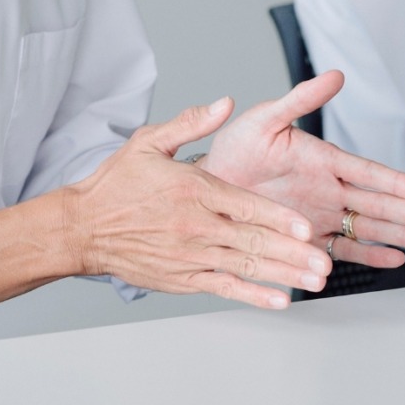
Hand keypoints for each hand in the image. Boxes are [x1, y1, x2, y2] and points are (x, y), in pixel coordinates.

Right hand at [63, 98, 331, 309]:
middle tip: (322, 261)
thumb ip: (190, 123)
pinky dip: (252, 295)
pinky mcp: (182, 278)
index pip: (245, 206)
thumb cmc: (115, 185)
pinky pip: (224, 288)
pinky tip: (278, 300)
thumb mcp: (148, 142)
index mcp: (192, 190)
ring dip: (283, 275)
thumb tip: (225, 104)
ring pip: (245, 266)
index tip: (307, 228)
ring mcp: (189, 255)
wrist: (81, 227)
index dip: (279, 218)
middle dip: (293, 253)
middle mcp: (195, 226)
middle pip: (252, 240)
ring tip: (314, 280)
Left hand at [199, 71, 404, 268]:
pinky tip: (395, 258)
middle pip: (378, 203)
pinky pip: (343, 248)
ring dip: (402, 235)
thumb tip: (334, 75)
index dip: (396, 182)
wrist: (209, 184)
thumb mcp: (265, 118)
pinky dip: (368, 254)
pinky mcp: (308, 238)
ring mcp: (321, 214)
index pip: (367, 171)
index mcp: (322, 159)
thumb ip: (299, 99)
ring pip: (369, 227)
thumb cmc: (235, 147)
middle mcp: (328, 188)